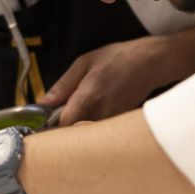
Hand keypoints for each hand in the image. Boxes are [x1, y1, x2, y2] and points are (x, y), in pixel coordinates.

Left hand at [38, 28, 194, 124]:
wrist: (151, 63)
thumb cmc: (117, 58)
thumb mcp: (85, 62)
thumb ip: (63, 85)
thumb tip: (43, 103)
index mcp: (89, 95)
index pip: (64, 123)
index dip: (51, 128)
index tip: (43, 126)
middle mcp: (101, 111)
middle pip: (75, 134)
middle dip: (63, 133)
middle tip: (55, 124)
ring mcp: (112, 120)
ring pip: (88, 135)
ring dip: (77, 130)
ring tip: (76, 116)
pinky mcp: (120, 124)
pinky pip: (100, 131)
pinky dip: (91, 127)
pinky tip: (92, 114)